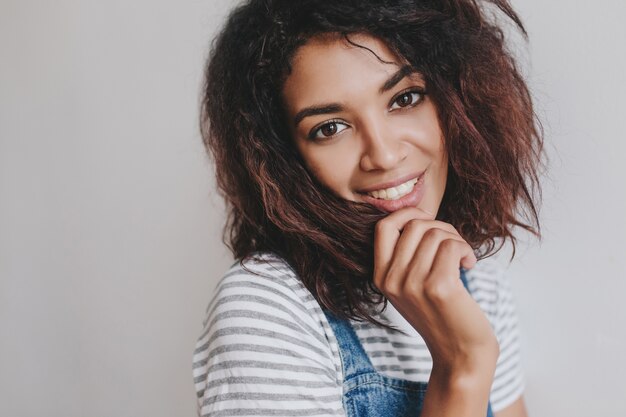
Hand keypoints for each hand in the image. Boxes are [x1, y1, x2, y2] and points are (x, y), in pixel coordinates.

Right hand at [373, 207, 497, 376]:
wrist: (460, 354)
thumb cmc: (442, 314)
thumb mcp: (411, 285)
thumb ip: (406, 255)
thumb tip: (417, 213)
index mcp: (380, 276)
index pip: (383, 226)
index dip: (407, 214)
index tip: (428, 222)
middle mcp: (391, 280)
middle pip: (415, 225)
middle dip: (441, 227)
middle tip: (455, 246)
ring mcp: (412, 284)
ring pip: (436, 234)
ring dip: (456, 240)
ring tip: (462, 258)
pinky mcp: (438, 287)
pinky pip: (452, 246)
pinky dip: (466, 250)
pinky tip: (469, 265)